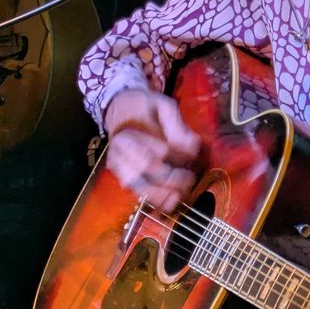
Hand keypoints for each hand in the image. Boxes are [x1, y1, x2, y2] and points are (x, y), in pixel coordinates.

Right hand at [103, 88, 200, 211]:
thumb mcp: (162, 106)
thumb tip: (192, 146)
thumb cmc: (144, 107)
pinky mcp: (124, 177)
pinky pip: (139, 192)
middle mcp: (117, 156)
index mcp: (124, 137)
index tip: (191, 156)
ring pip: (139, 188)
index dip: (171, 159)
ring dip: (161, 195)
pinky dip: (155, 200)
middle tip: (190, 178)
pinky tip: (170, 203)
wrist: (121, 108)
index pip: (148, 155)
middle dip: (170, 179)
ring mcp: (119, 169)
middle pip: (143, 174)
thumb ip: (176, 125)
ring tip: (180, 197)